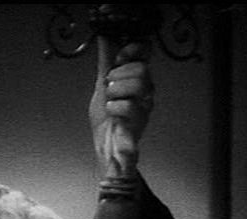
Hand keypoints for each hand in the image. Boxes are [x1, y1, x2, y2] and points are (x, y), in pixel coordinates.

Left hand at [88, 37, 153, 177]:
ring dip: (116, 91)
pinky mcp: (138, 126)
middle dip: (119, 75)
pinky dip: (115, 107)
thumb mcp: (101, 87)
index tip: (117, 60)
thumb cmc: (107, 123)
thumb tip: (106, 39)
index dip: (131, 51)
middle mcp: (144, 94)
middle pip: (143, 69)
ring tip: (109, 101)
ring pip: (140, 85)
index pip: (145, 53)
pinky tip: (111, 112)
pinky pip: (131, 109)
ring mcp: (143, 110)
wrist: (105, 151)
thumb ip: (105, 64)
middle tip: (109, 86)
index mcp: (137, 82)